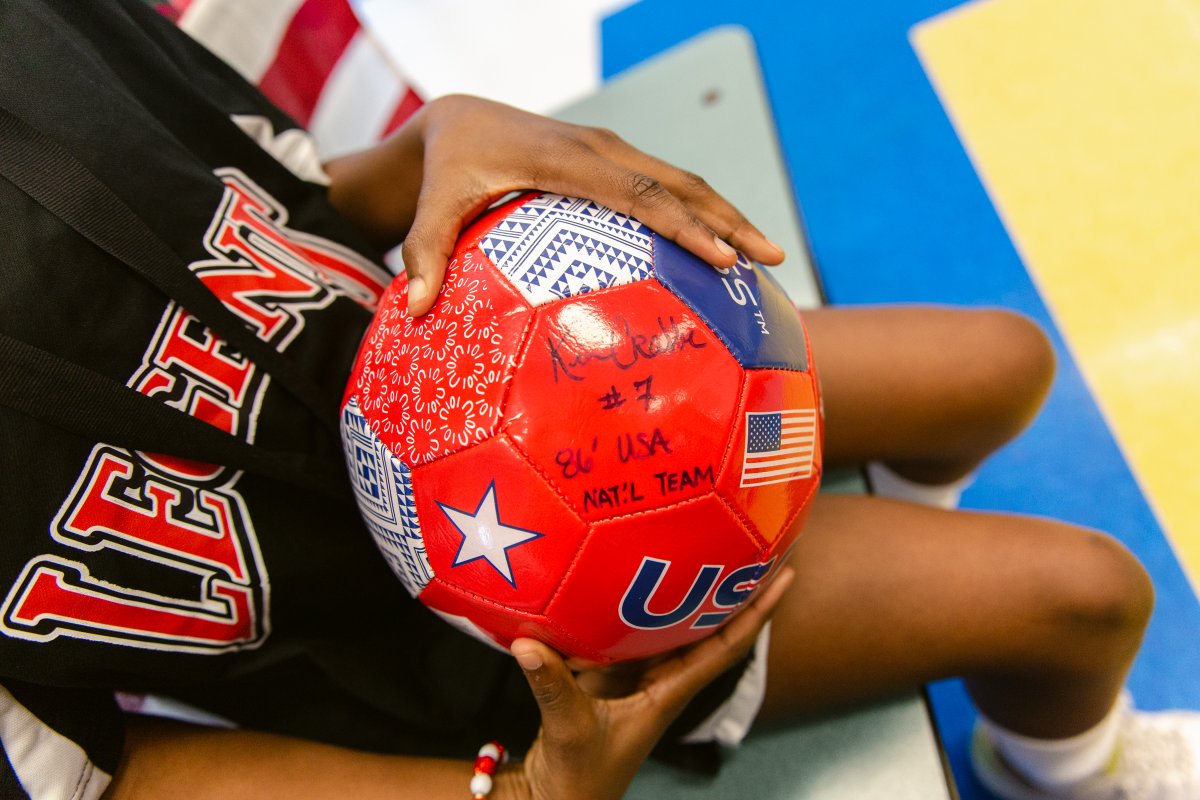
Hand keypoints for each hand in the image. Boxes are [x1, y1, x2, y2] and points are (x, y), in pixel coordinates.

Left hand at [327, 94, 784, 315]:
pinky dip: (704, 213)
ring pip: (684, 181)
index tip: (719, 257)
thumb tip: (413, 312)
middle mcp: (600, 149)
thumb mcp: (430, 206)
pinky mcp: (617, 163)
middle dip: (728, 220)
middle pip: (678, 183)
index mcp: (565, 159)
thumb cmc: (448, 168)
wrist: (460, 118)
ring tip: (769, 257)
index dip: (681, 225)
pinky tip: (726, 250)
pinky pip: (669, 186)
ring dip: (727, 215)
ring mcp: (613, 152)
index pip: (636, 193)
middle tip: (769, 260)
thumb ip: (424, 255)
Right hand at [505, 567, 793, 799]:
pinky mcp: (606, 673)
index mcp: (671, 693)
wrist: (558, 799)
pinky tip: (623, 574)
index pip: (727, 646)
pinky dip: (626, 604)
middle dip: (732, 586)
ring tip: (702, 543)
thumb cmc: (579, 778)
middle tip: (751, 539)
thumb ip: (552, 685)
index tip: (785, 575)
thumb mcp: (570, 729)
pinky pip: (624, 630)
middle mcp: (661, 678)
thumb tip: (531, 642)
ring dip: (685, 589)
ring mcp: (635, 675)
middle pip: (707, 624)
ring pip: (668, 623)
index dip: (758, 611)